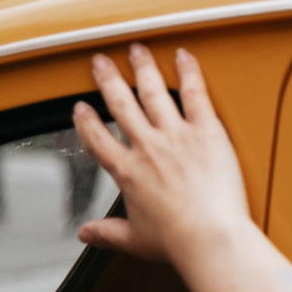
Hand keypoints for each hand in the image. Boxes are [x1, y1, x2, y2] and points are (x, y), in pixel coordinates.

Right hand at [72, 44, 249, 267]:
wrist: (210, 238)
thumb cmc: (177, 242)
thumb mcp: (135, 239)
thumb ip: (108, 233)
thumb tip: (86, 234)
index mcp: (127, 172)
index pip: (97, 138)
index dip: (86, 121)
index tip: (81, 108)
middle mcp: (147, 147)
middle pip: (120, 103)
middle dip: (108, 79)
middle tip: (100, 62)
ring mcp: (175, 136)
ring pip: (153, 91)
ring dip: (142, 67)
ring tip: (136, 49)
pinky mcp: (206, 131)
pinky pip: (195, 93)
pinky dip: (188, 72)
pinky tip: (182, 55)